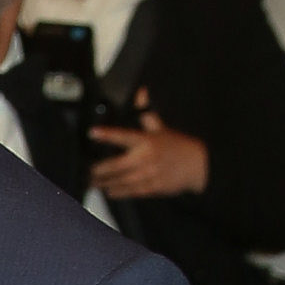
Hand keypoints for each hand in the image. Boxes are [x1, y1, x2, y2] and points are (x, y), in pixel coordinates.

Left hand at [90, 101, 208, 198]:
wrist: (197, 166)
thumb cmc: (177, 146)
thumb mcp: (162, 127)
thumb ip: (146, 112)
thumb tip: (141, 92)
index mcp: (146, 140)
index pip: (123, 135)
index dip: (107, 134)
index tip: (92, 132)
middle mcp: (146, 158)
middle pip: (117, 165)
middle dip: (100, 169)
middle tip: (87, 170)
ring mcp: (148, 174)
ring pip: (121, 180)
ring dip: (105, 182)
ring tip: (92, 183)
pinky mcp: (152, 188)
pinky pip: (131, 192)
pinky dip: (119, 192)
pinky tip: (109, 191)